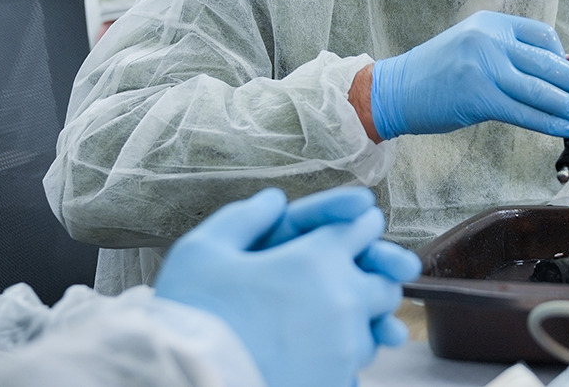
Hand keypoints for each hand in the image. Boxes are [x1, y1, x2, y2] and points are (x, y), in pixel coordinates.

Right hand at [154, 187, 420, 386]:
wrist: (184, 382)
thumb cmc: (191, 315)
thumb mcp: (203, 251)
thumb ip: (244, 218)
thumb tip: (273, 200)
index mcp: (317, 259)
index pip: (365, 227)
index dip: (358, 224)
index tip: (351, 228)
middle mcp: (343, 300)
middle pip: (384, 282)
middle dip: (372, 275)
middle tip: (347, 278)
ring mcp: (344, 348)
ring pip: (373, 328)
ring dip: (358, 321)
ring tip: (326, 322)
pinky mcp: (335, 384)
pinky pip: (354, 366)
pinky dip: (342, 358)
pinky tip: (314, 356)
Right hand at [370, 11, 568, 139]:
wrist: (394, 90)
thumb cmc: (436, 72)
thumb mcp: (473, 47)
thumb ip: (509, 55)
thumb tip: (555, 74)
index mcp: (492, 24)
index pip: (542, 35)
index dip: (565, 58)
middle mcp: (491, 40)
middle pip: (549, 63)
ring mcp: (485, 68)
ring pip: (542, 90)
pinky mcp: (480, 97)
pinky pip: (526, 112)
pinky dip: (553, 121)